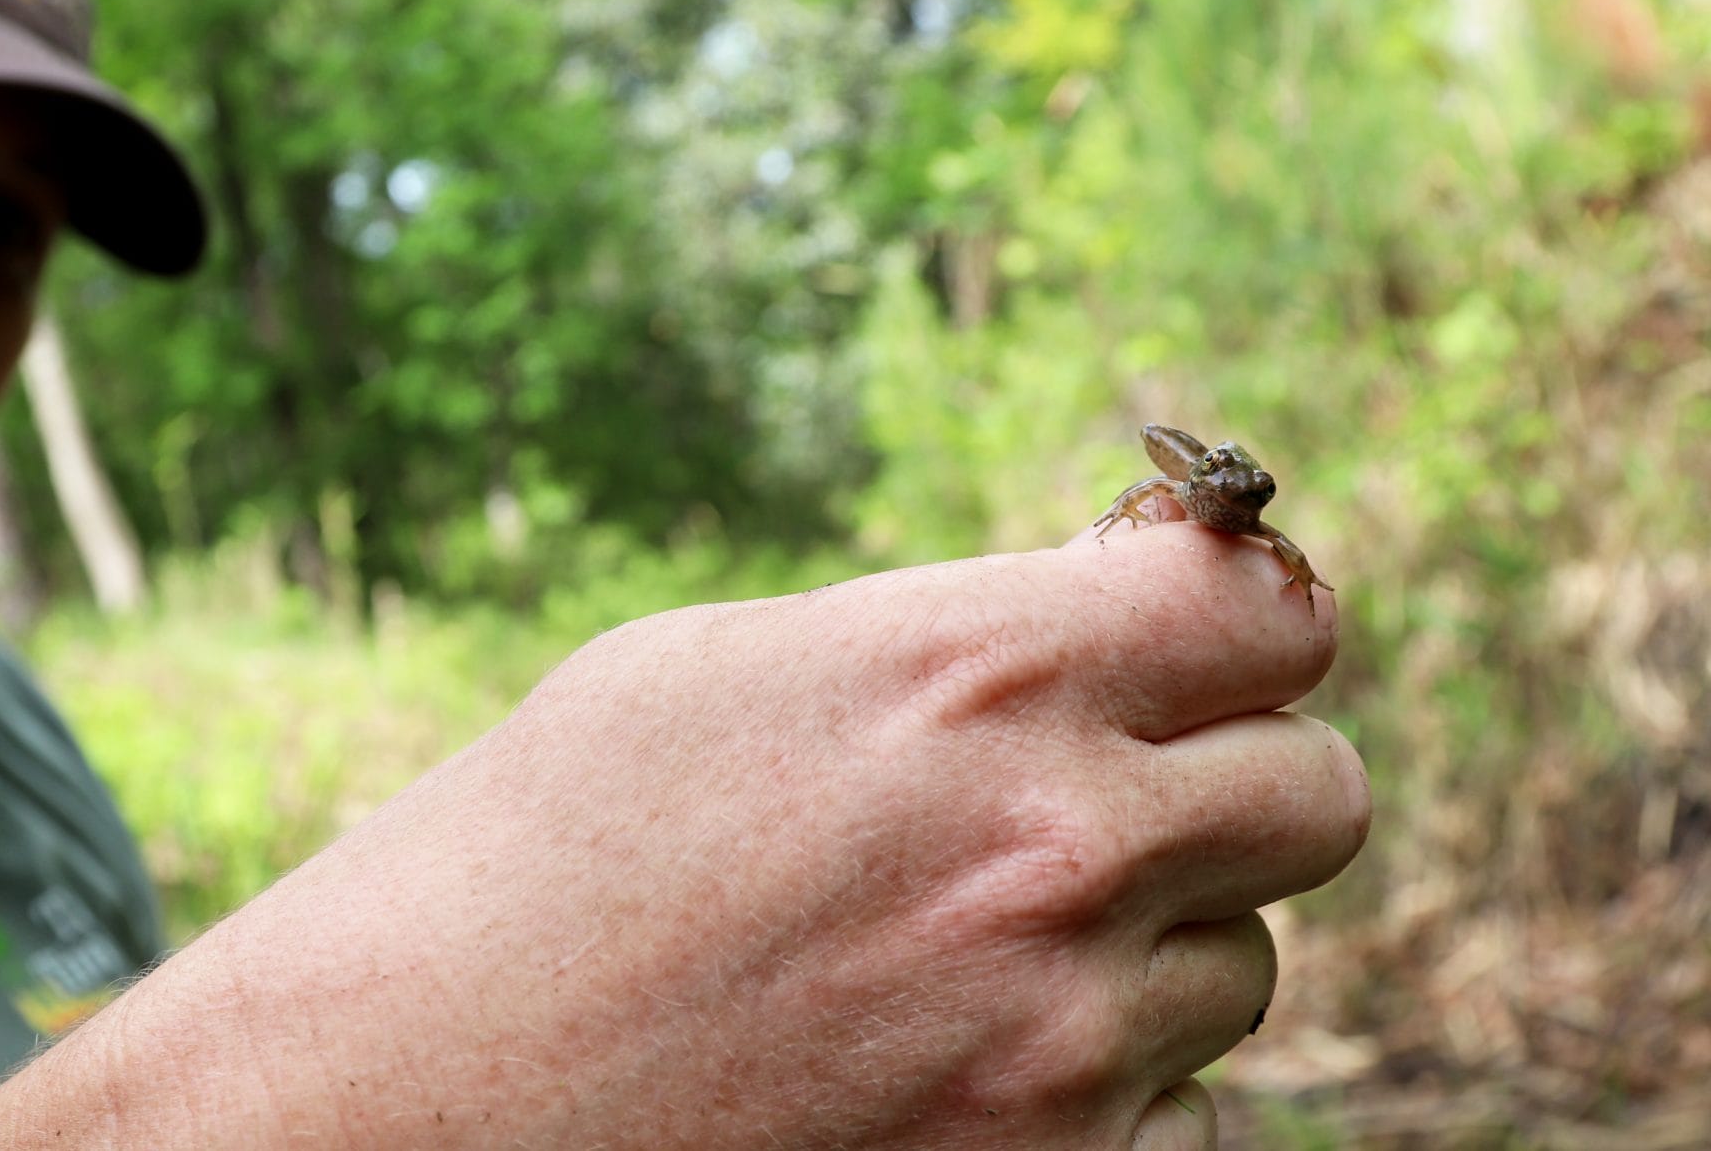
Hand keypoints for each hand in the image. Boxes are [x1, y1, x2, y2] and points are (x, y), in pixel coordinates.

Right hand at [0, 517, 1364, 1148]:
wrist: (393, 1108)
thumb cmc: (521, 863)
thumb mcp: (723, 675)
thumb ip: (948, 643)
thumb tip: (1099, 632)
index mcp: (971, 673)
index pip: (1270, 610)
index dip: (1243, 620)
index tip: (1198, 636)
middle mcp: (1056, 850)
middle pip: (1317, 791)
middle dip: (1237, 778)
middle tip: (1126, 787)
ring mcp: (1059, 1039)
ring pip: (1243, 965)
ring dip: (1157, 939)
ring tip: (976, 938)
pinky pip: (1158, 1099)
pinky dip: (1088, 1068)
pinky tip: (934, 1044)